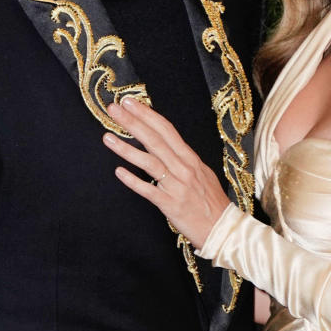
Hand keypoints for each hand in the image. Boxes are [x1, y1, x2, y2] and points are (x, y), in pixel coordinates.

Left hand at [103, 98, 230, 250]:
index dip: (147, 114)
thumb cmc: (211, 202)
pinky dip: (133, 180)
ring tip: (107, 138)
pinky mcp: (171, 204)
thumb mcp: (201, 173)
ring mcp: (177, 186)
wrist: (223, 228)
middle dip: (133, 122)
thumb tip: (167, 146)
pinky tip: (119, 172)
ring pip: (149, 162)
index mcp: (190, 158)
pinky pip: (149, 190)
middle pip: (155, 140)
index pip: (166, 129)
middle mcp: (183, 168)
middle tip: (114, 109)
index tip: (130, 102)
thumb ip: (183, 159)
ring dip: (127, 149)